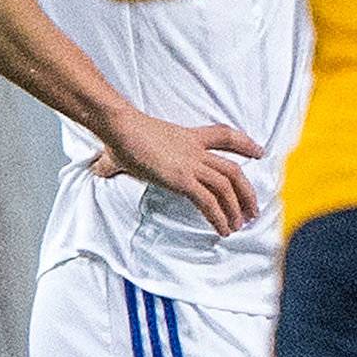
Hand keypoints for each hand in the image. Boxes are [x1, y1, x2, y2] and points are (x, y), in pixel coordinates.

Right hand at [90, 109, 262, 234]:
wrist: (120, 127)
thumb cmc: (120, 135)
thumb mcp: (128, 148)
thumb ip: (116, 161)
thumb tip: (97, 168)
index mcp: (188, 137)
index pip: (225, 136)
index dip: (246, 144)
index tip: (259, 153)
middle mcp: (195, 151)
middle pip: (233, 169)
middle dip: (247, 191)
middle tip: (252, 210)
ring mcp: (190, 164)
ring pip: (227, 186)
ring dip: (236, 208)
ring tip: (239, 226)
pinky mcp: (182, 179)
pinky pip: (209, 201)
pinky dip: (219, 217)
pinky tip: (222, 230)